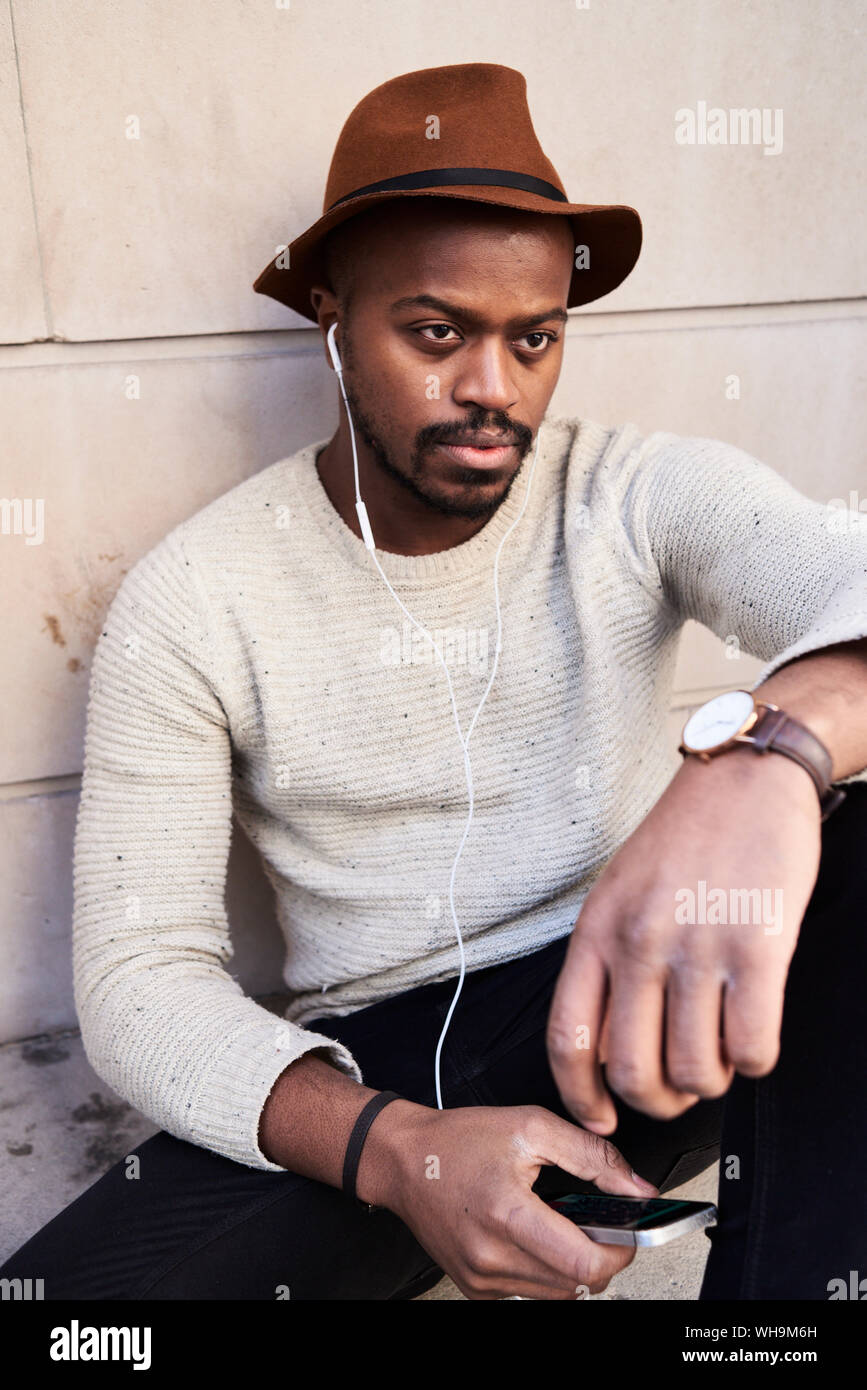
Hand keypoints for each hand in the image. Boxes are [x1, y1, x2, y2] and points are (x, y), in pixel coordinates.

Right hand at [369, 1101, 657, 1299]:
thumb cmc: (459, 1140)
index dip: (619, 1251)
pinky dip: (545, 1270)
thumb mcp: (532, 1126)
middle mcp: (491, 1257)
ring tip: (561, 1224)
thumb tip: (637, 1190)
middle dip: (600, 1256)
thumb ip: (592, 1157)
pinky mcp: (475, 1288)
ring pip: (557, 1294)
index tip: (627, 1230)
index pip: (585, 1264)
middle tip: (598, 1221)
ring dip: (573, 1265)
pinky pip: (530, 1292)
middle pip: (576, 1285)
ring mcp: (481, 1278)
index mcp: (507, 1215)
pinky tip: (535, 1236)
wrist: (403, 1160)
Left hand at [547, 745, 821, 1132]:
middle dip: (657, 1100)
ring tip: (719, 1053)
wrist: (744, 778)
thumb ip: (607, 962)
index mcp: (597, 929)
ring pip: (694, 1070)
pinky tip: (752, 1034)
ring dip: (711, 1081)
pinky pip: (751, 1048)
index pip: (568, 1038)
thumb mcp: (619, 891)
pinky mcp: (757, 948)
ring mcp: (698, 947)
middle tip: (678, 1088)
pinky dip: (753, 1061)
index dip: (580, 1096)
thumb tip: (608, 1045)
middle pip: (631, 1071)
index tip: (600, 1116)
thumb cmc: (684, 836)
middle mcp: (640, 942)